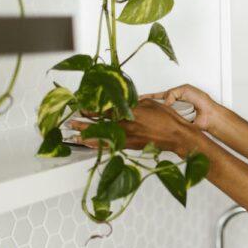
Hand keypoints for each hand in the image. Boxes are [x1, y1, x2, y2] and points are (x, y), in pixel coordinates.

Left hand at [69, 99, 194, 156]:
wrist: (177, 136)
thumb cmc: (167, 119)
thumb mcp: (149, 103)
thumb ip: (133, 102)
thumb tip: (122, 101)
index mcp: (130, 112)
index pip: (105, 109)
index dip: (91, 108)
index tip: (81, 106)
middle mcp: (126, 125)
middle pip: (99, 124)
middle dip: (83, 123)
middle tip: (71, 121)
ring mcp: (127, 137)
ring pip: (102, 137)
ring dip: (86, 136)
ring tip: (74, 135)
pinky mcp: (130, 145)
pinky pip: (111, 145)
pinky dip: (99, 145)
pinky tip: (90, 145)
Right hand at [140, 84, 220, 132]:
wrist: (210, 115)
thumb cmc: (201, 101)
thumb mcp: (185, 90)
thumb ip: (172, 93)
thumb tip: (164, 103)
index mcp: (174, 96)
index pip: (157, 97)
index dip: (147, 98)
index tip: (137, 99)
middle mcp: (172, 107)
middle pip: (157, 107)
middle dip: (149, 108)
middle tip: (139, 109)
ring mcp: (174, 116)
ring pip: (161, 116)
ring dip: (156, 116)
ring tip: (148, 116)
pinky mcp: (176, 125)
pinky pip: (167, 124)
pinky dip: (164, 124)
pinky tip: (158, 124)